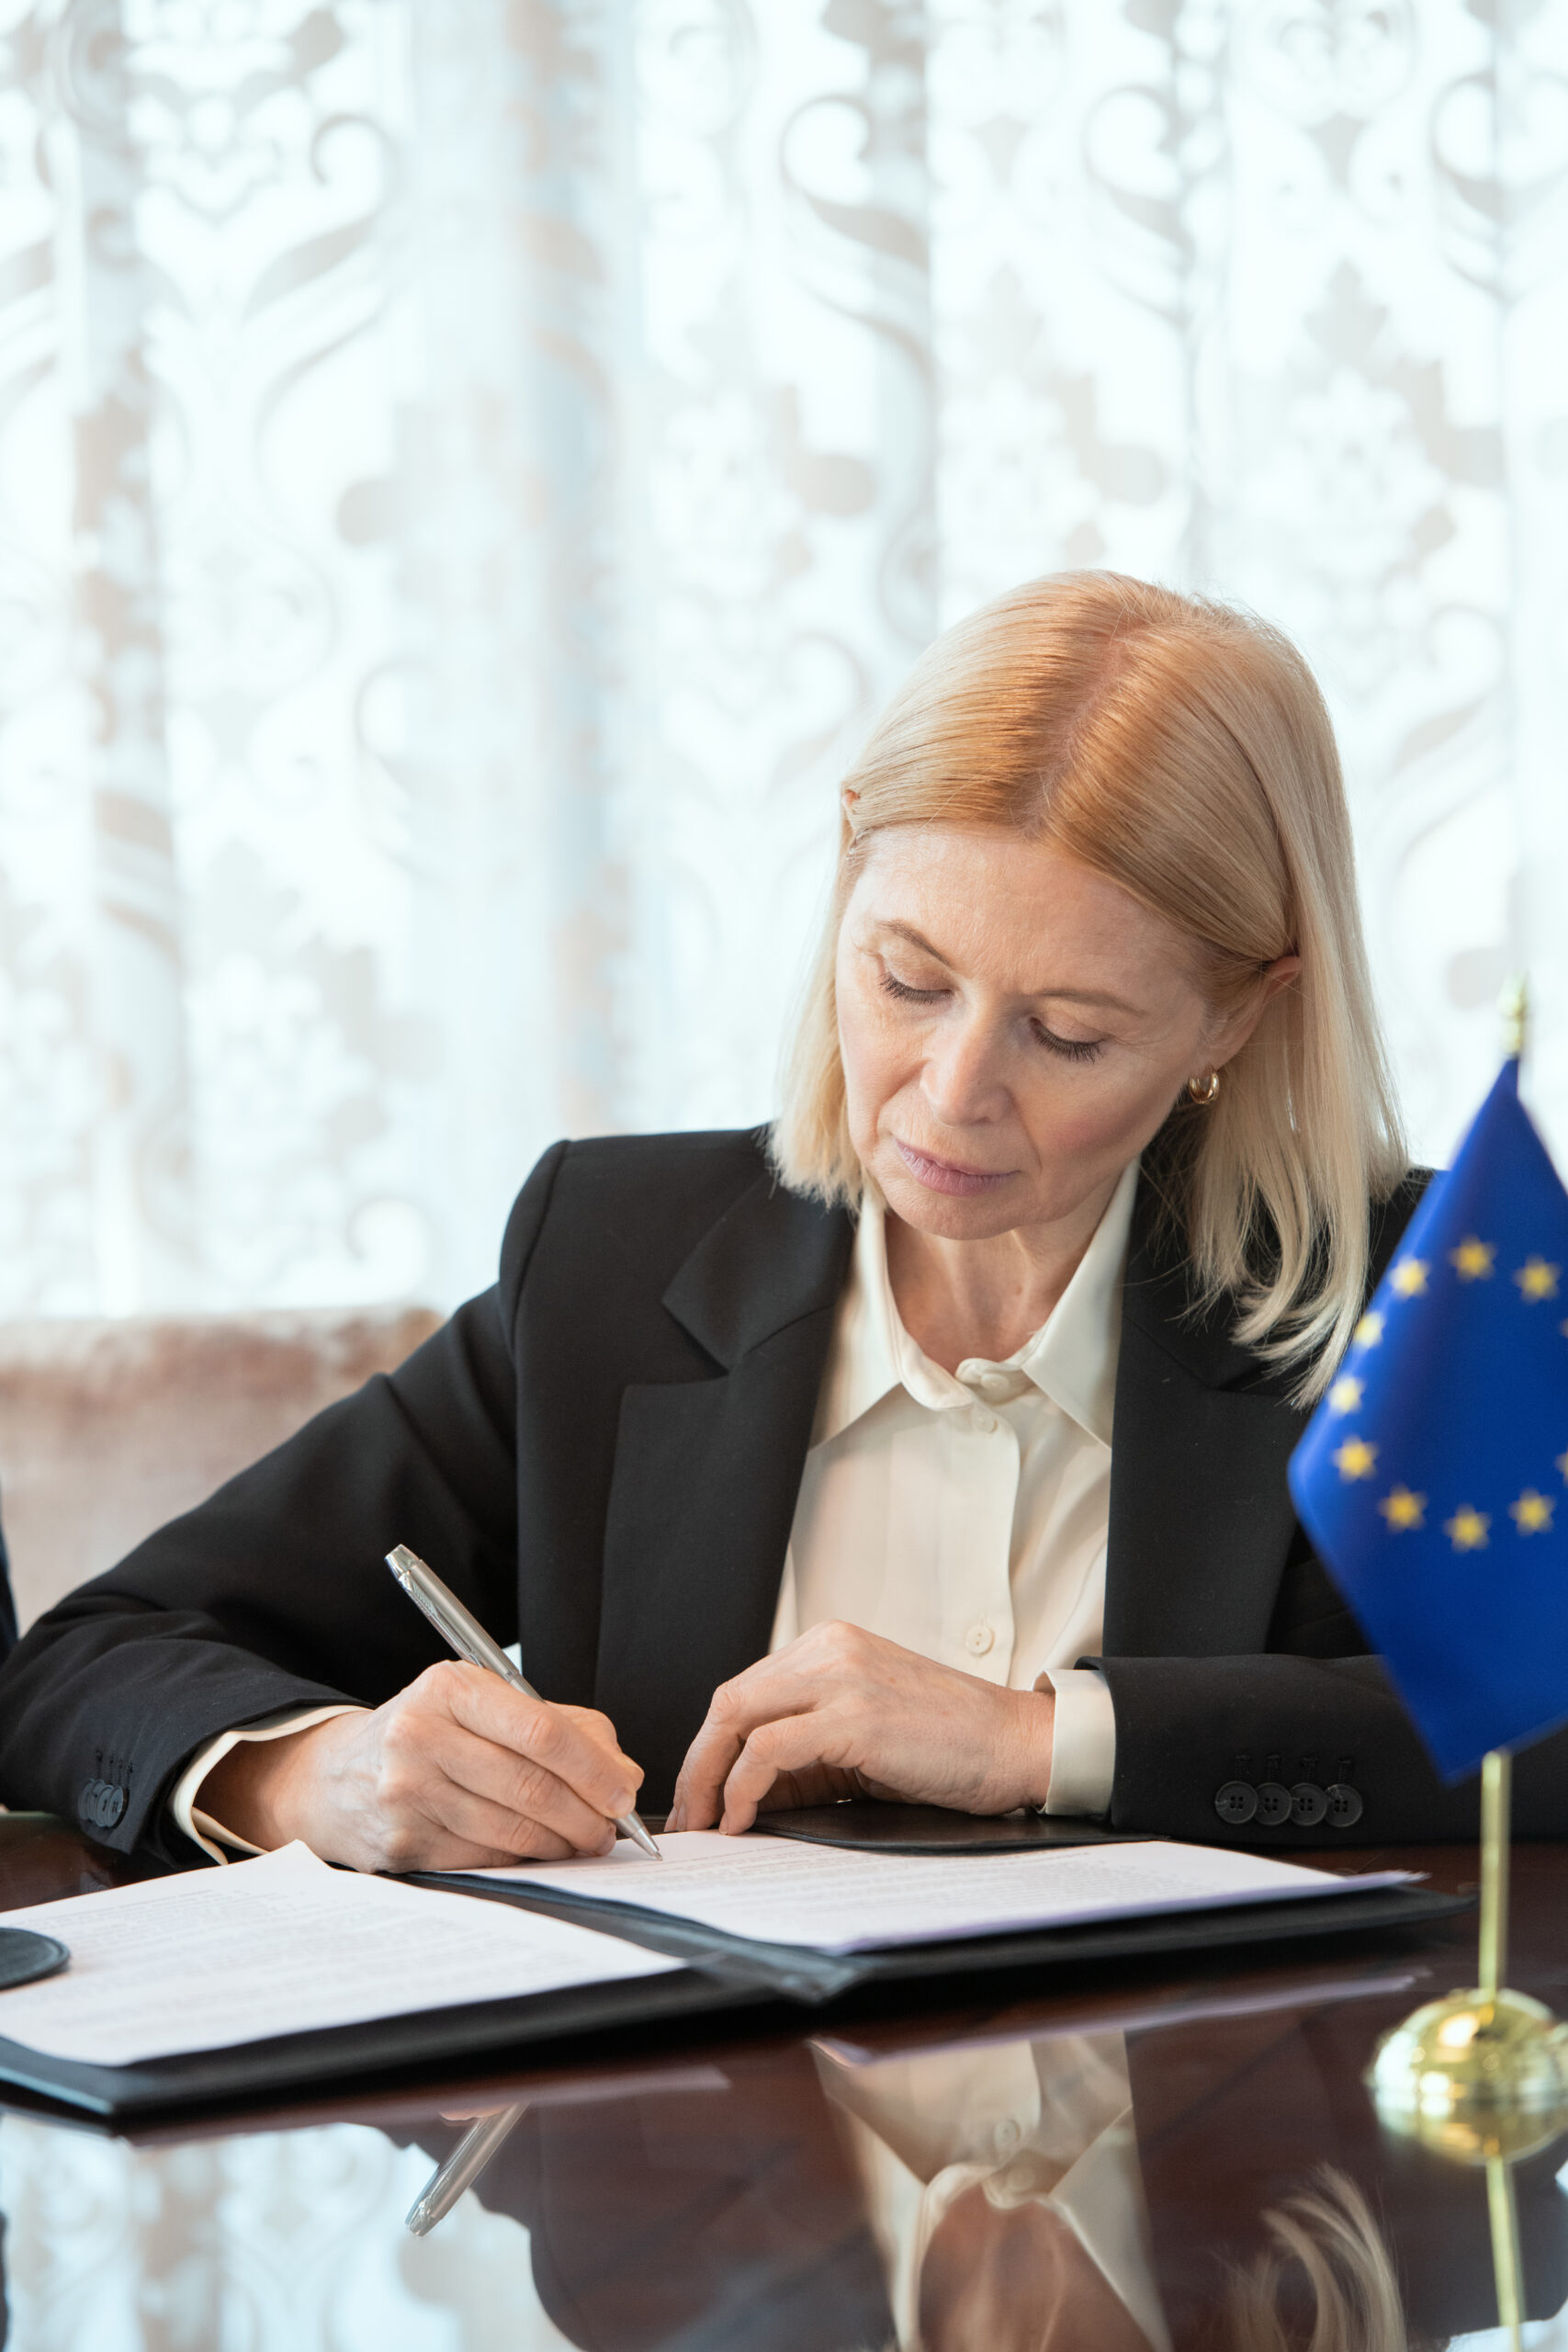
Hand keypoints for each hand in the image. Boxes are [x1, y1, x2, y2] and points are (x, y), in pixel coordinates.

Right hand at [198, 1662, 643, 1872]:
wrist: (336, 1776)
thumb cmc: (430, 1733)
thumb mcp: (485, 1704)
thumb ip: (562, 1726)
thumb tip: (624, 1775)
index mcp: (450, 1688)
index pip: (539, 1729)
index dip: (592, 1767)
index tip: (622, 1792)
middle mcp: (421, 1735)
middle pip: (530, 1786)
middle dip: (585, 1815)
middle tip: (611, 1829)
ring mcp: (406, 1793)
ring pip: (512, 1828)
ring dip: (561, 1844)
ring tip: (584, 1842)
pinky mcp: (402, 1843)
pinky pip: (485, 1856)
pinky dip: (525, 1859)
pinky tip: (540, 1852)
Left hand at [665, 1622, 1054, 1834]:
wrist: (1018, 1744)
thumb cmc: (951, 1747)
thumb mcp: (864, 1736)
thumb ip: (806, 1751)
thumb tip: (741, 1796)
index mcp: (829, 1645)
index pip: (744, 1692)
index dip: (709, 1748)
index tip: (697, 1796)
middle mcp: (829, 1648)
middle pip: (729, 1701)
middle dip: (697, 1765)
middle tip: (687, 1819)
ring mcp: (841, 1676)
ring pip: (737, 1717)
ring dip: (709, 1778)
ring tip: (706, 1825)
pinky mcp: (854, 1714)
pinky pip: (769, 1749)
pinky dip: (742, 1787)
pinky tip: (742, 1819)